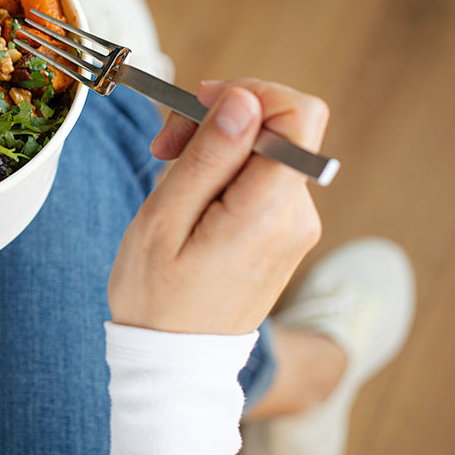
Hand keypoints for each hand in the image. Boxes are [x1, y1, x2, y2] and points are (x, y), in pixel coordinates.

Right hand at [108, 79, 329, 334]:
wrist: (174, 361)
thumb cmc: (156, 297)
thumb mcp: (165, 219)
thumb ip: (209, 156)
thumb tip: (243, 99)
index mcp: (269, 210)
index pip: (298, 113)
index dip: (249, 93)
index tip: (199, 106)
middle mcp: (296, 214)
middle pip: (278, 126)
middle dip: (221, 119)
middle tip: (166, 146)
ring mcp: (294, 225)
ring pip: (265, 149)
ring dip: (217, 146)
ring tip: (169, 175)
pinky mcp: (283, 232)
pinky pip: (261, 177)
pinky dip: (225, 172)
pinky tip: (189, 198)